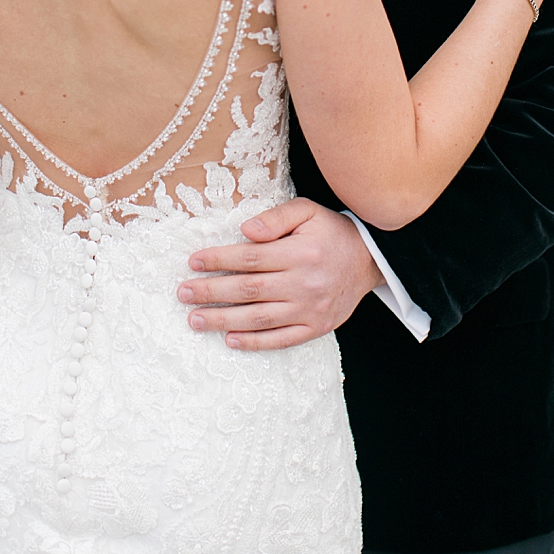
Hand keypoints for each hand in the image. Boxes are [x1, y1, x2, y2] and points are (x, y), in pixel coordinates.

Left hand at [176, 198, 382, 350]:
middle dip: (211, 292)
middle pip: (248, 290)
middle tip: (183, 293)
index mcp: (300, 252)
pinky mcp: (316, 327)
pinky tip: (230, 339)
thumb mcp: (307, 211)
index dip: (219, 260)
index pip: (250, 258)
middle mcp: (304, 283)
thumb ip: (275, 218)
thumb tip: (244, 231)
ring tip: (195, 319)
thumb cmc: (331, 232)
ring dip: (224, 320)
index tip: (194, 262)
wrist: (370, 260)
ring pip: (259, 318)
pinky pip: (281, 339)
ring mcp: (310, 309)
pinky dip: (254, 342)